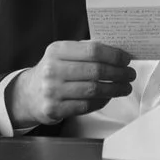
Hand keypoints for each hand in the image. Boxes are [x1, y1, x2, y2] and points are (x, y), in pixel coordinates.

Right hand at [7, 41, 135, 129]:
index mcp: (57, 50)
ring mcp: (52, 91)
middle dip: (118, 73)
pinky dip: (102, 101)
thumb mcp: (62, 54)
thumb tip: (118, 52)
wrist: (28, 94)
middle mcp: (52, 69)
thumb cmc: (53, 71)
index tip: (126, 59)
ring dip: (115, 89)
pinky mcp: (54, 109)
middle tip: (130, 74)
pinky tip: (109, 97)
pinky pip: (86, 105)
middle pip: (95, 71)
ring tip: (125, 87)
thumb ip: (86, 51)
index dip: (114, 55)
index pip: (92, 50)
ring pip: (93, 90)